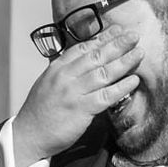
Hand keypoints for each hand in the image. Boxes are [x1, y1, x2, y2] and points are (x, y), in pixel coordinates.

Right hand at [11, 27, 143, 165]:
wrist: (28, 136)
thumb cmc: (40, 112)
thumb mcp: (48, 83)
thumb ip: (66, 72)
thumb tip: (85, 62)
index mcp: (57, 68)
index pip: (84, 47)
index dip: (103, 37)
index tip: (118, 30)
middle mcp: (65, 77)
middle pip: (96, 56)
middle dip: (118, 44)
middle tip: (134, 36)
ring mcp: (73, 92)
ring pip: (104, 73)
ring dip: (124, 61)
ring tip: (139, 53)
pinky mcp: (80, 109)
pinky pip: (106, 96)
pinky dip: (121, 87)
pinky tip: (133, 80)